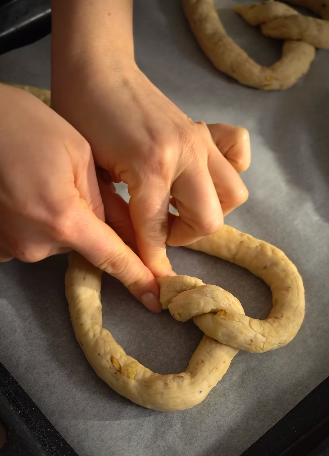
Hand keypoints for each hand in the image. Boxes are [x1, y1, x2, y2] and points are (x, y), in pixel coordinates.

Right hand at [0, 85, 160, 311]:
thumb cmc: (24, 124)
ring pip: (58, 240)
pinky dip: (39, 221)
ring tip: (45, 181)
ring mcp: (11, 246)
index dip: (137, 277)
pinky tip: (28, 193)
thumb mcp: (78, 154)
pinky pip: (33, 239)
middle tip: (73, 182)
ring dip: (62, 218)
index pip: (111, 257)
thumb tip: (123, 231)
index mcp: (64, 220)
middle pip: (83, 244)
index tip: (155, 298)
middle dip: (88, 220)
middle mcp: (36, 243)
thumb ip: (104, 200)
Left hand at [51, 61, 249, 276]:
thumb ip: (119, 212)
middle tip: (160, 229)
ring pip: (233, 194)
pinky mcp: (205, 129)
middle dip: (184, 236)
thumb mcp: (94, 172)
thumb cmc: (82, 116)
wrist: (98, 68)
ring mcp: (200, 140)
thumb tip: (136, 250)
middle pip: (209, 219)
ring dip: (209, 210)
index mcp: (150, 166)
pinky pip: (239, 152)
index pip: (157, 230)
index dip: (153, 261)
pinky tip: (203, 176)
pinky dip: (230, 170)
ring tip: (180, 206)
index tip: (155, 284)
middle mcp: (185, 154)